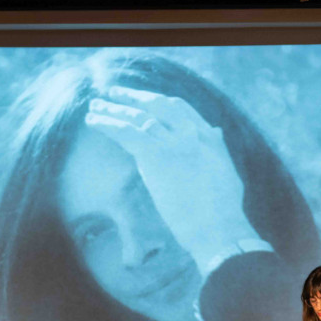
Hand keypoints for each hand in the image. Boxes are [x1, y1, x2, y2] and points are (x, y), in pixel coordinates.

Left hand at [85, 86, 258, 275]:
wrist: (218, 227)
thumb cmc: (223, 211)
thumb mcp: (227, 171)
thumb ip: (218, 148)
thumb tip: (216, 132)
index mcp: (207, 137)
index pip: (180, 108)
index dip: (157, 101)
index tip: (142, 100)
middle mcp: (190, 133)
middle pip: (157, 104)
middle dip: (133, 97)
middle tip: (114, 93)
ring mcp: (173, 142)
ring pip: (138, 116)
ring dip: (113, 108)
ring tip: (95, 105)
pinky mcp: (155, 156)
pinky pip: (125, 131)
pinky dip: (107, 123)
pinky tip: (92, 120)